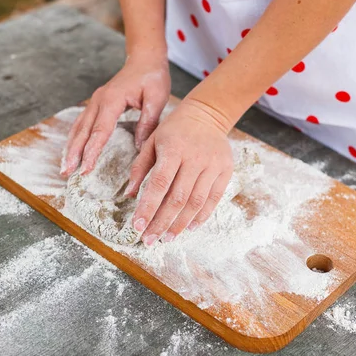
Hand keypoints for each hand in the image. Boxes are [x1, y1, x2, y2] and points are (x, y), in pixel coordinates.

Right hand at [61, 51, 169, 176]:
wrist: (145, 59)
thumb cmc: (152, 77)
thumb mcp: (157, 98)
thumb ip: (148, 122)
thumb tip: (139, 147)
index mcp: (112, 100)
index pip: (99, 131)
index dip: (91, 151)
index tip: (85, 168)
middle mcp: (99, 101)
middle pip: (82, 131)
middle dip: (74, 153)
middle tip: (66, 172)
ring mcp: (96, 102)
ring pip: (78, 127)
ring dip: (70, 148)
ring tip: (65, 167)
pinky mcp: (98, 104)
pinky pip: (82, 123)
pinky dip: (75, 138)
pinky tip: (72, 151)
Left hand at [124, 99, 233, 245]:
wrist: (208, 114)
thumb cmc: (174, 130)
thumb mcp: (152, 141)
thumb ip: (140, 168)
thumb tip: (130, 195)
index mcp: (173, 149)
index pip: (159, 184)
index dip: (148, 208)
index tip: (138, 226)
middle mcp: (194, 158)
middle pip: (177, 198)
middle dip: (162, 223)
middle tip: (149, 240)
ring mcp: (212, 165)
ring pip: (196, 202)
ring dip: (180, 224)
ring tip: (167, 238)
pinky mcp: (225, 171)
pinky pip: (214, 199)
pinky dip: (201, 216)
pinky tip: (189, 227)